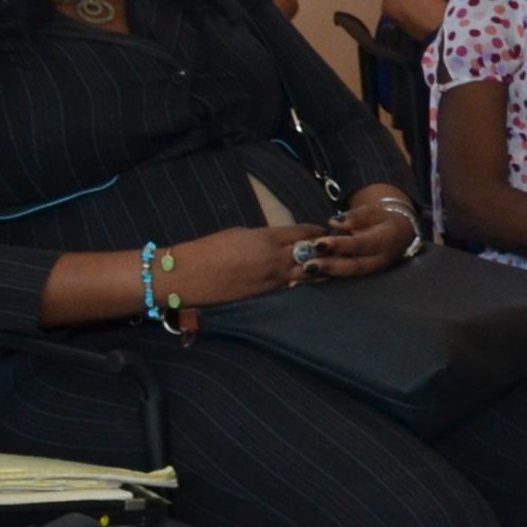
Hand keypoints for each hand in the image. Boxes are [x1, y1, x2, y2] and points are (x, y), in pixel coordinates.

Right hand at [164, 224, 334, 310]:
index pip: (303, 232)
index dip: (317, 232)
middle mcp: (275, 258)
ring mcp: (272, 278)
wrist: (187, 276)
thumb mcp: (238, 234)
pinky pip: (291, 287)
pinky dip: (303, 283)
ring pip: (307, 273)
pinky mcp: (266, 295)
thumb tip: (276, 240)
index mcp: (266, 237)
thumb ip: (262, 237)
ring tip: (333, 267)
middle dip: (325, 251)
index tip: (326, 231)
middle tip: (338, 249)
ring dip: (320, 270)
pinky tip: (310, 282)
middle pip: (312, 253)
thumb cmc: (207, 250)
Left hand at [309, 188, 420, 280]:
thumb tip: (334, 222)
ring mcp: (370, 271)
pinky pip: (342, 279)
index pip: (361, 244)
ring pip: (347, 275)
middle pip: (354, 265)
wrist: (400, 235)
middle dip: (330, 266)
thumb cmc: (383, 220)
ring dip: (324, 275)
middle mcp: (379, 260)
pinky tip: (305, 280)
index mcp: (385, 241)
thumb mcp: (374, 211)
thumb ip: (356, 216)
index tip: (319, 243)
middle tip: (308, 265)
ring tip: (304, 273)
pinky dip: (323, 279)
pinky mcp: (361, 276)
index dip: (340, 245)